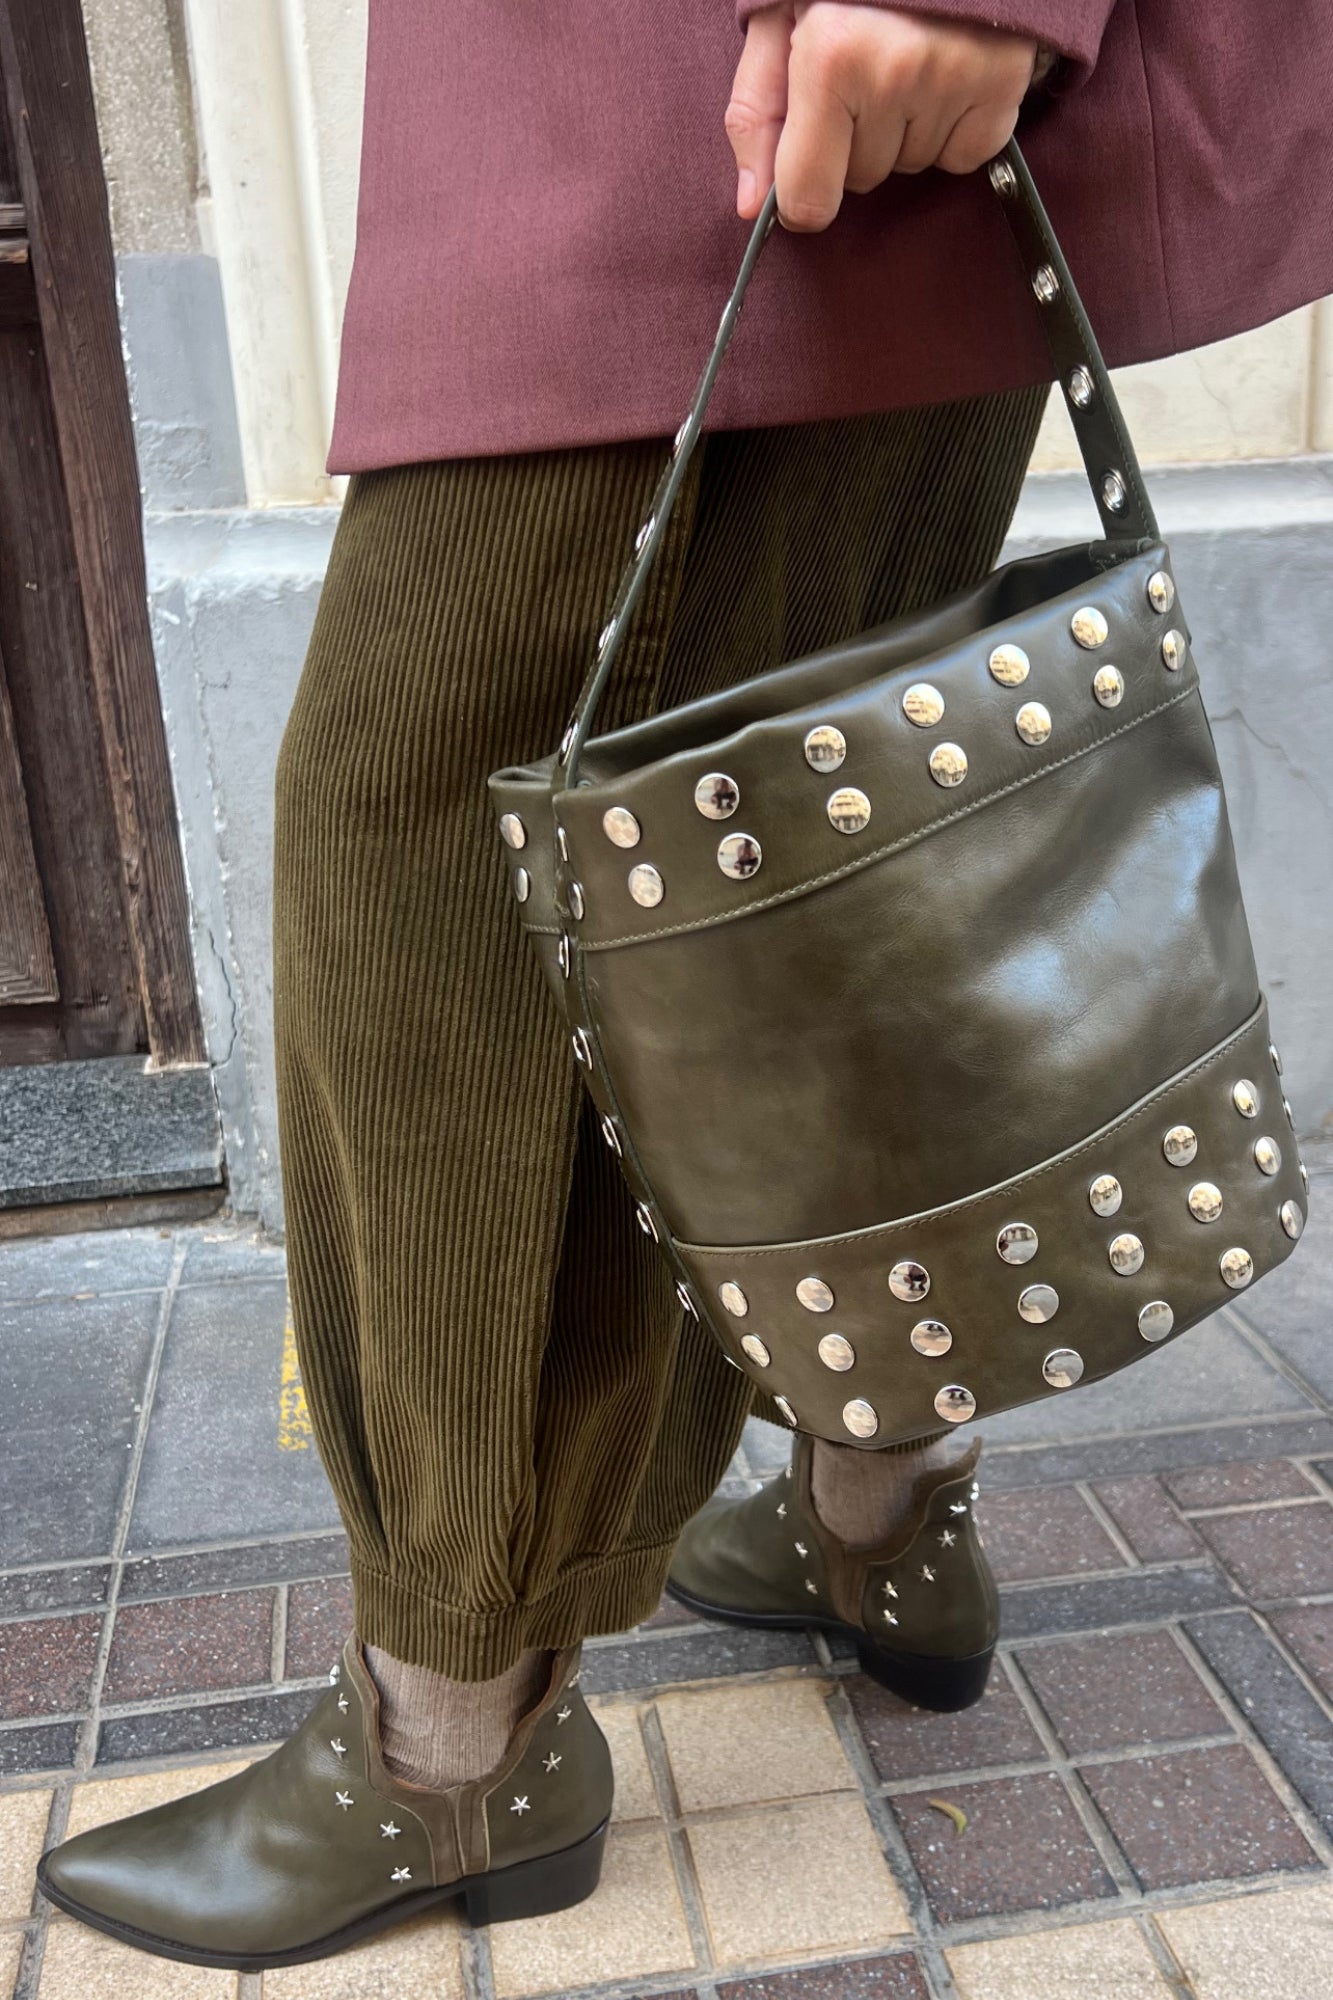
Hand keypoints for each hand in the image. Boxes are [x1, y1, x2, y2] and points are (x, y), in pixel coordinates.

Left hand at [727, 4, 1037, 229]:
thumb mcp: (779, 20)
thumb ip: (757, 112)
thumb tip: (754, 205)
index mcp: (829, 55)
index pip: (809, 198)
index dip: (802, 196)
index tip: (806, 172)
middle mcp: (894, 71)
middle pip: (861, 180)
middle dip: (854, 142)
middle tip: (864, 74)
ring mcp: (954, 77)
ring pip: (910, 167)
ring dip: (903, 132)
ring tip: (907, 64)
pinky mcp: (1002, 83)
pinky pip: (963, 158)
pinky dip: (953, 131)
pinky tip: (945, 77)